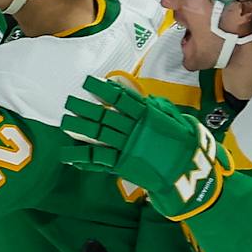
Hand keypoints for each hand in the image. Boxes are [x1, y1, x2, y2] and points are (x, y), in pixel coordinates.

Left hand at [61, 75, 224, 217]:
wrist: (187, 169)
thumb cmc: (182, 143)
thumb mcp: (173, 119)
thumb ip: (156, 109)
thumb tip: (145, 100)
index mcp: (146, 115)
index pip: (121, 98)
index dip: (103, 89)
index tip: (88, 82)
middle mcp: (134, 128)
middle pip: (105, 115)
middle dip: (85, 108)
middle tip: (69, 101)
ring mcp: (127, 146)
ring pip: (98, 134)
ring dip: (80, 127)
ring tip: (65, 122)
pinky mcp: (122, 164)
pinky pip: (99, 158)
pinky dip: (82, 155)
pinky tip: (68, 153)